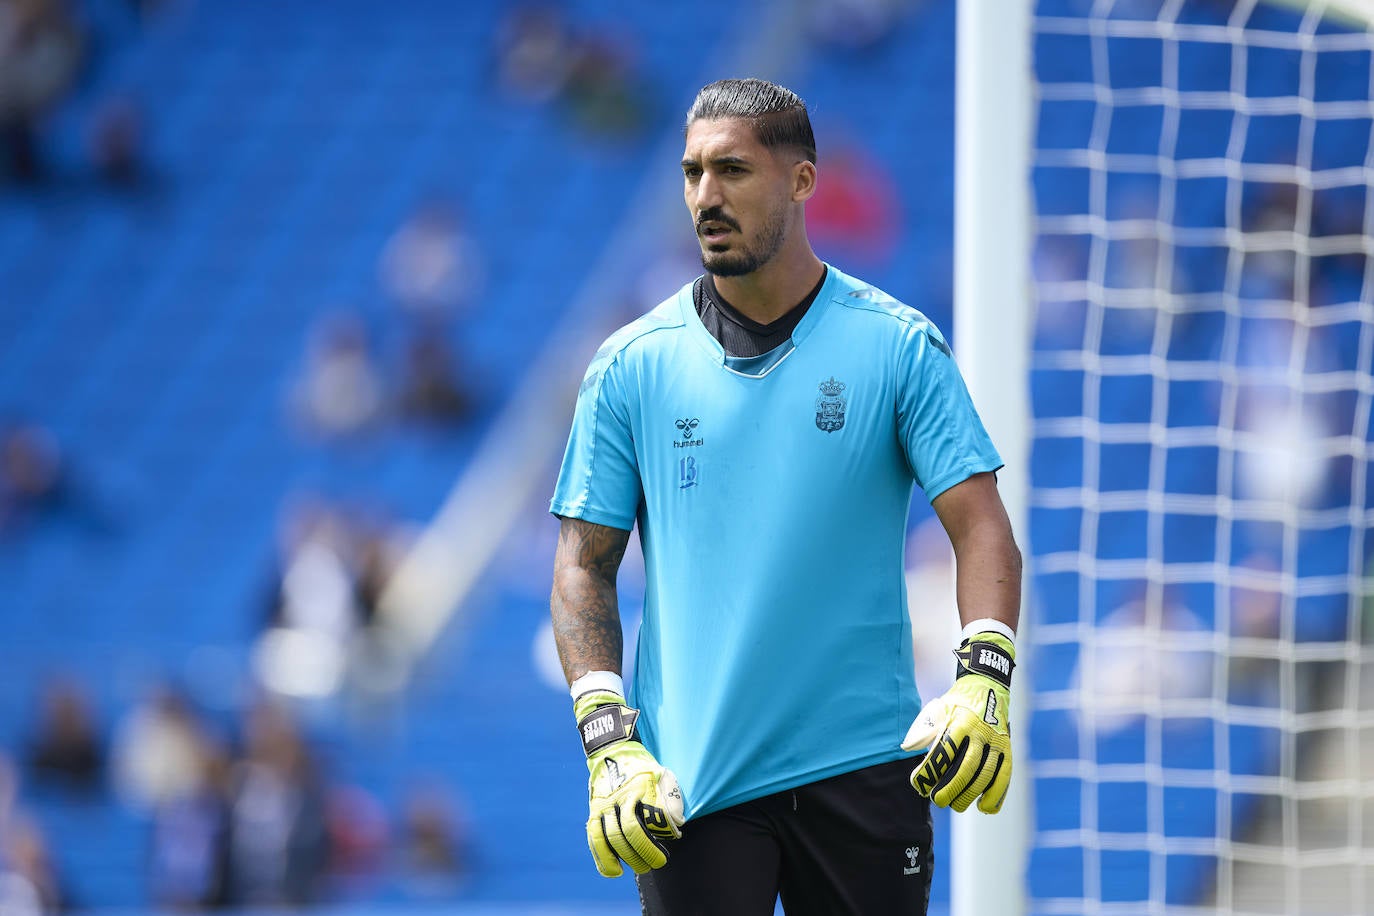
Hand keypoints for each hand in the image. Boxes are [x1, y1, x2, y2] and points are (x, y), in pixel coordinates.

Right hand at [575, 688, 684, 876]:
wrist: (611, 748)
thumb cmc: (640, 764)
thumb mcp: (660, 773)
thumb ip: (668, 796)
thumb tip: (676, 823)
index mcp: (640, 786)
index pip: (653, 815)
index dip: (665, 831)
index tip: (675, 838)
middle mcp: (620, 796)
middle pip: (630, 832)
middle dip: (646, 852)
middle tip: (659, 862)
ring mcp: (604, 804)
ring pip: (611, 838)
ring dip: (626, 858)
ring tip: (640, 869)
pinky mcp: (594, 810)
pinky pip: (595, 838)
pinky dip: (603, 858)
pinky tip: (614, 871)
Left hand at [902, 632, 1014, 812]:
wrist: (988, 686)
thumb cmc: (955, 704)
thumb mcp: (938, 710)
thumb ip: (926, 730)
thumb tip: (909, 749)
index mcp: (959, 721)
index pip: (944, 750)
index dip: (930, 771)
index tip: (918, 784)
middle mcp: (980, 731)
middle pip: (967, 767)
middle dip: (951, 788)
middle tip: (938, 801)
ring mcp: (996, 740)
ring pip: (986, 774)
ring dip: (970, 794)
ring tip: (956, 806)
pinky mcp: (1008, 748)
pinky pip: (1004, 775)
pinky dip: (996, 794)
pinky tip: (985, 808)